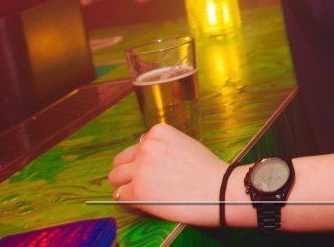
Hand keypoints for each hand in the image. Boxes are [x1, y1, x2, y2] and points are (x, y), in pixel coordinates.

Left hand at [109, 123, 228, 226]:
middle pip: (120, 160)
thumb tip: (144, 159)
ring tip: (144, 193)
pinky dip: (129, 200)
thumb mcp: (184, 144)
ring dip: (126, 185)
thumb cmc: (207, 170)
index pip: (138, 145)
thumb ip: (163, 147)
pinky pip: (120, 196)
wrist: (219, 189)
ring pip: (115, 177)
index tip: (157, 169)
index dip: (144, 159)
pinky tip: (145, 202)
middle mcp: (146, 146)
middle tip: (146, 183)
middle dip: (130, 171)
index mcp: (159, 132)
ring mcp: (140, 168)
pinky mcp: (137, 190)